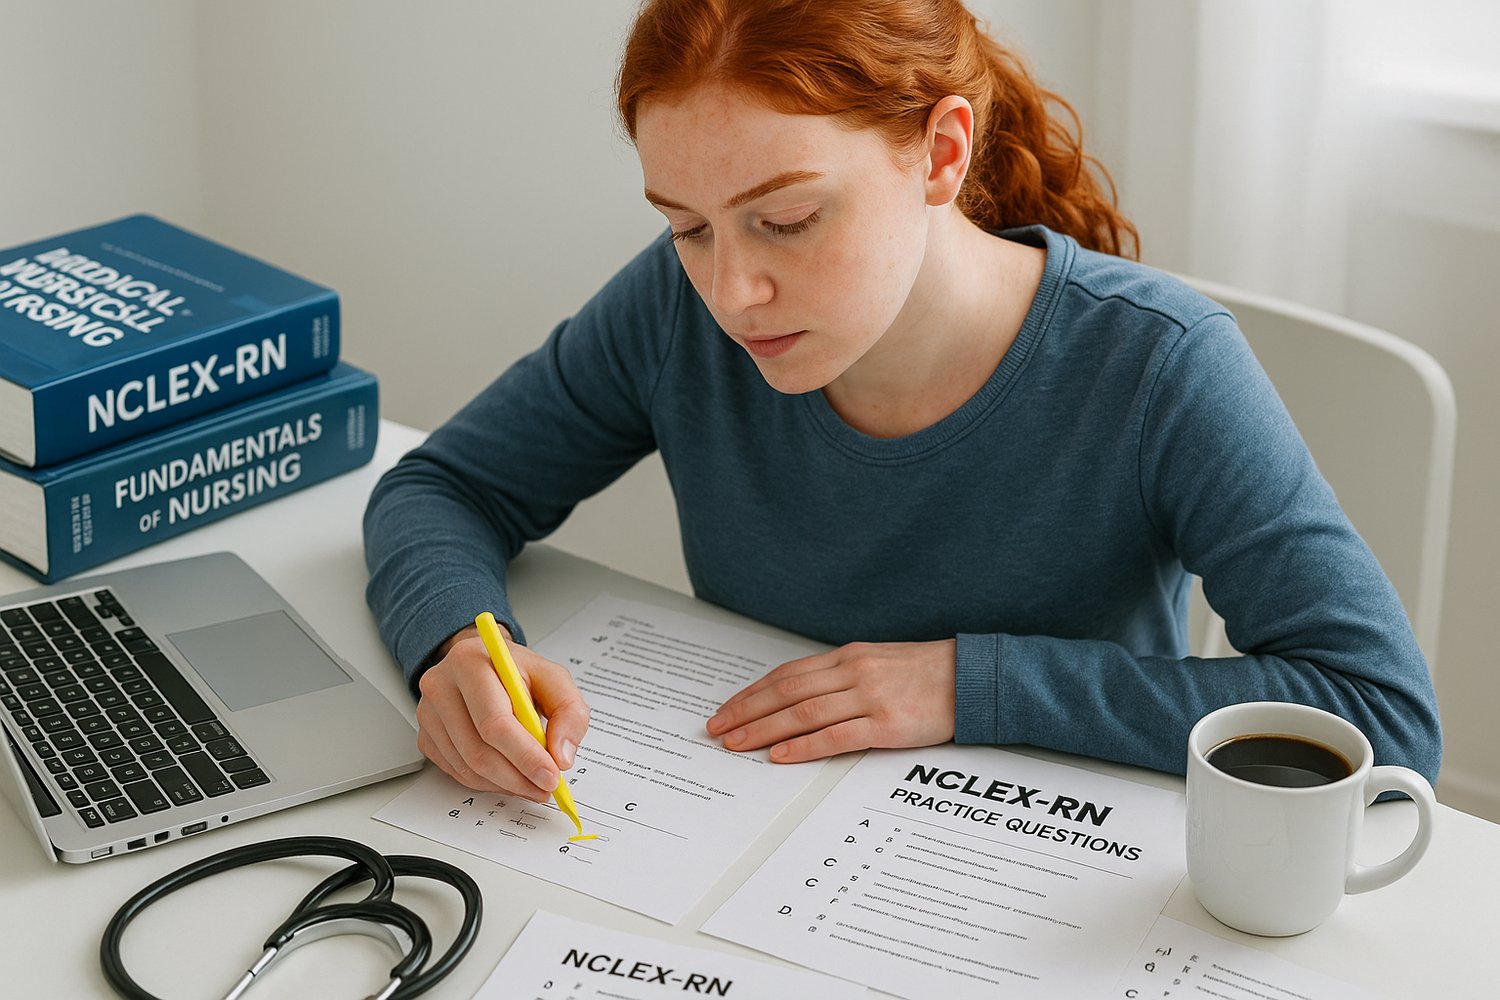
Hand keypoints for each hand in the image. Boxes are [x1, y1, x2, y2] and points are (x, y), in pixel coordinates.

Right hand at [415, 624, 589, 799]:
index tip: (551, 775)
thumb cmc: (517, 672)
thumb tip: (561, 756)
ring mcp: (428, 714)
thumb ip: (569, 712)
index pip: (495, 722)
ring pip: (467, 767)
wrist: (485, 665)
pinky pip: (457, 772)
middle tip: (545, 788)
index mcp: (470, 662)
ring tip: (532, 784)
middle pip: (478, 750)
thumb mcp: (554, 678)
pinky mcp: (426, 736)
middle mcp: (441, 686)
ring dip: (504, 784)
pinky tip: (508, 776)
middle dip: (518, 777)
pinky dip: (487, 782)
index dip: (525, 756)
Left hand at [705, 640, 956, 762]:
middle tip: (717, 729)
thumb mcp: (879, 663)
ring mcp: (869, 697)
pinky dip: (803, 747)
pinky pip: (835, 736)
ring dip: (764, 730)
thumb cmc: (927, 675)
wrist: (973, 679)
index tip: (727, 709)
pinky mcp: (886, 724)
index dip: (752, 693)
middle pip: (786, 692)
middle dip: (746, 711)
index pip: (787, 675)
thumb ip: (842, 676)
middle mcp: (853, 672)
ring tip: (737, 744)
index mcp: (848, 657)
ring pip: (803, 713)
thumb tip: (803, 696)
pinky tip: (780, 756)